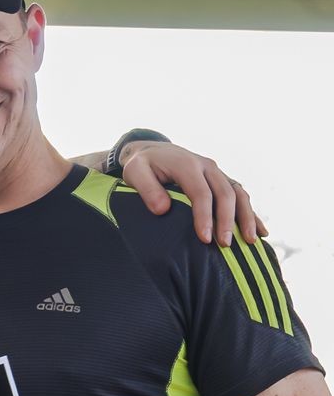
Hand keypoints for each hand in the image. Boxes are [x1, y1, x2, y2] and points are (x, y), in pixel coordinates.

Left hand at [115, 142, 263, 245]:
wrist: (152, 151)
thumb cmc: (141, 165)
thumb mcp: (135, 172)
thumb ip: (147, 189)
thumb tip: (163, 210)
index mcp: (187, 165)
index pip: (201, 193)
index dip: (205, 216)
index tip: (205, 239)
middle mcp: (207, 166)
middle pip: (225, 194)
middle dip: (228, 220)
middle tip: (226, 245)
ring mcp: (217, 172)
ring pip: (239, 193)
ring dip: (246, 217)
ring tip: (250, 241)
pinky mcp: (221, 179)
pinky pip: (241, 195)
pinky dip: (251, 212)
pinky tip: (261, 230)